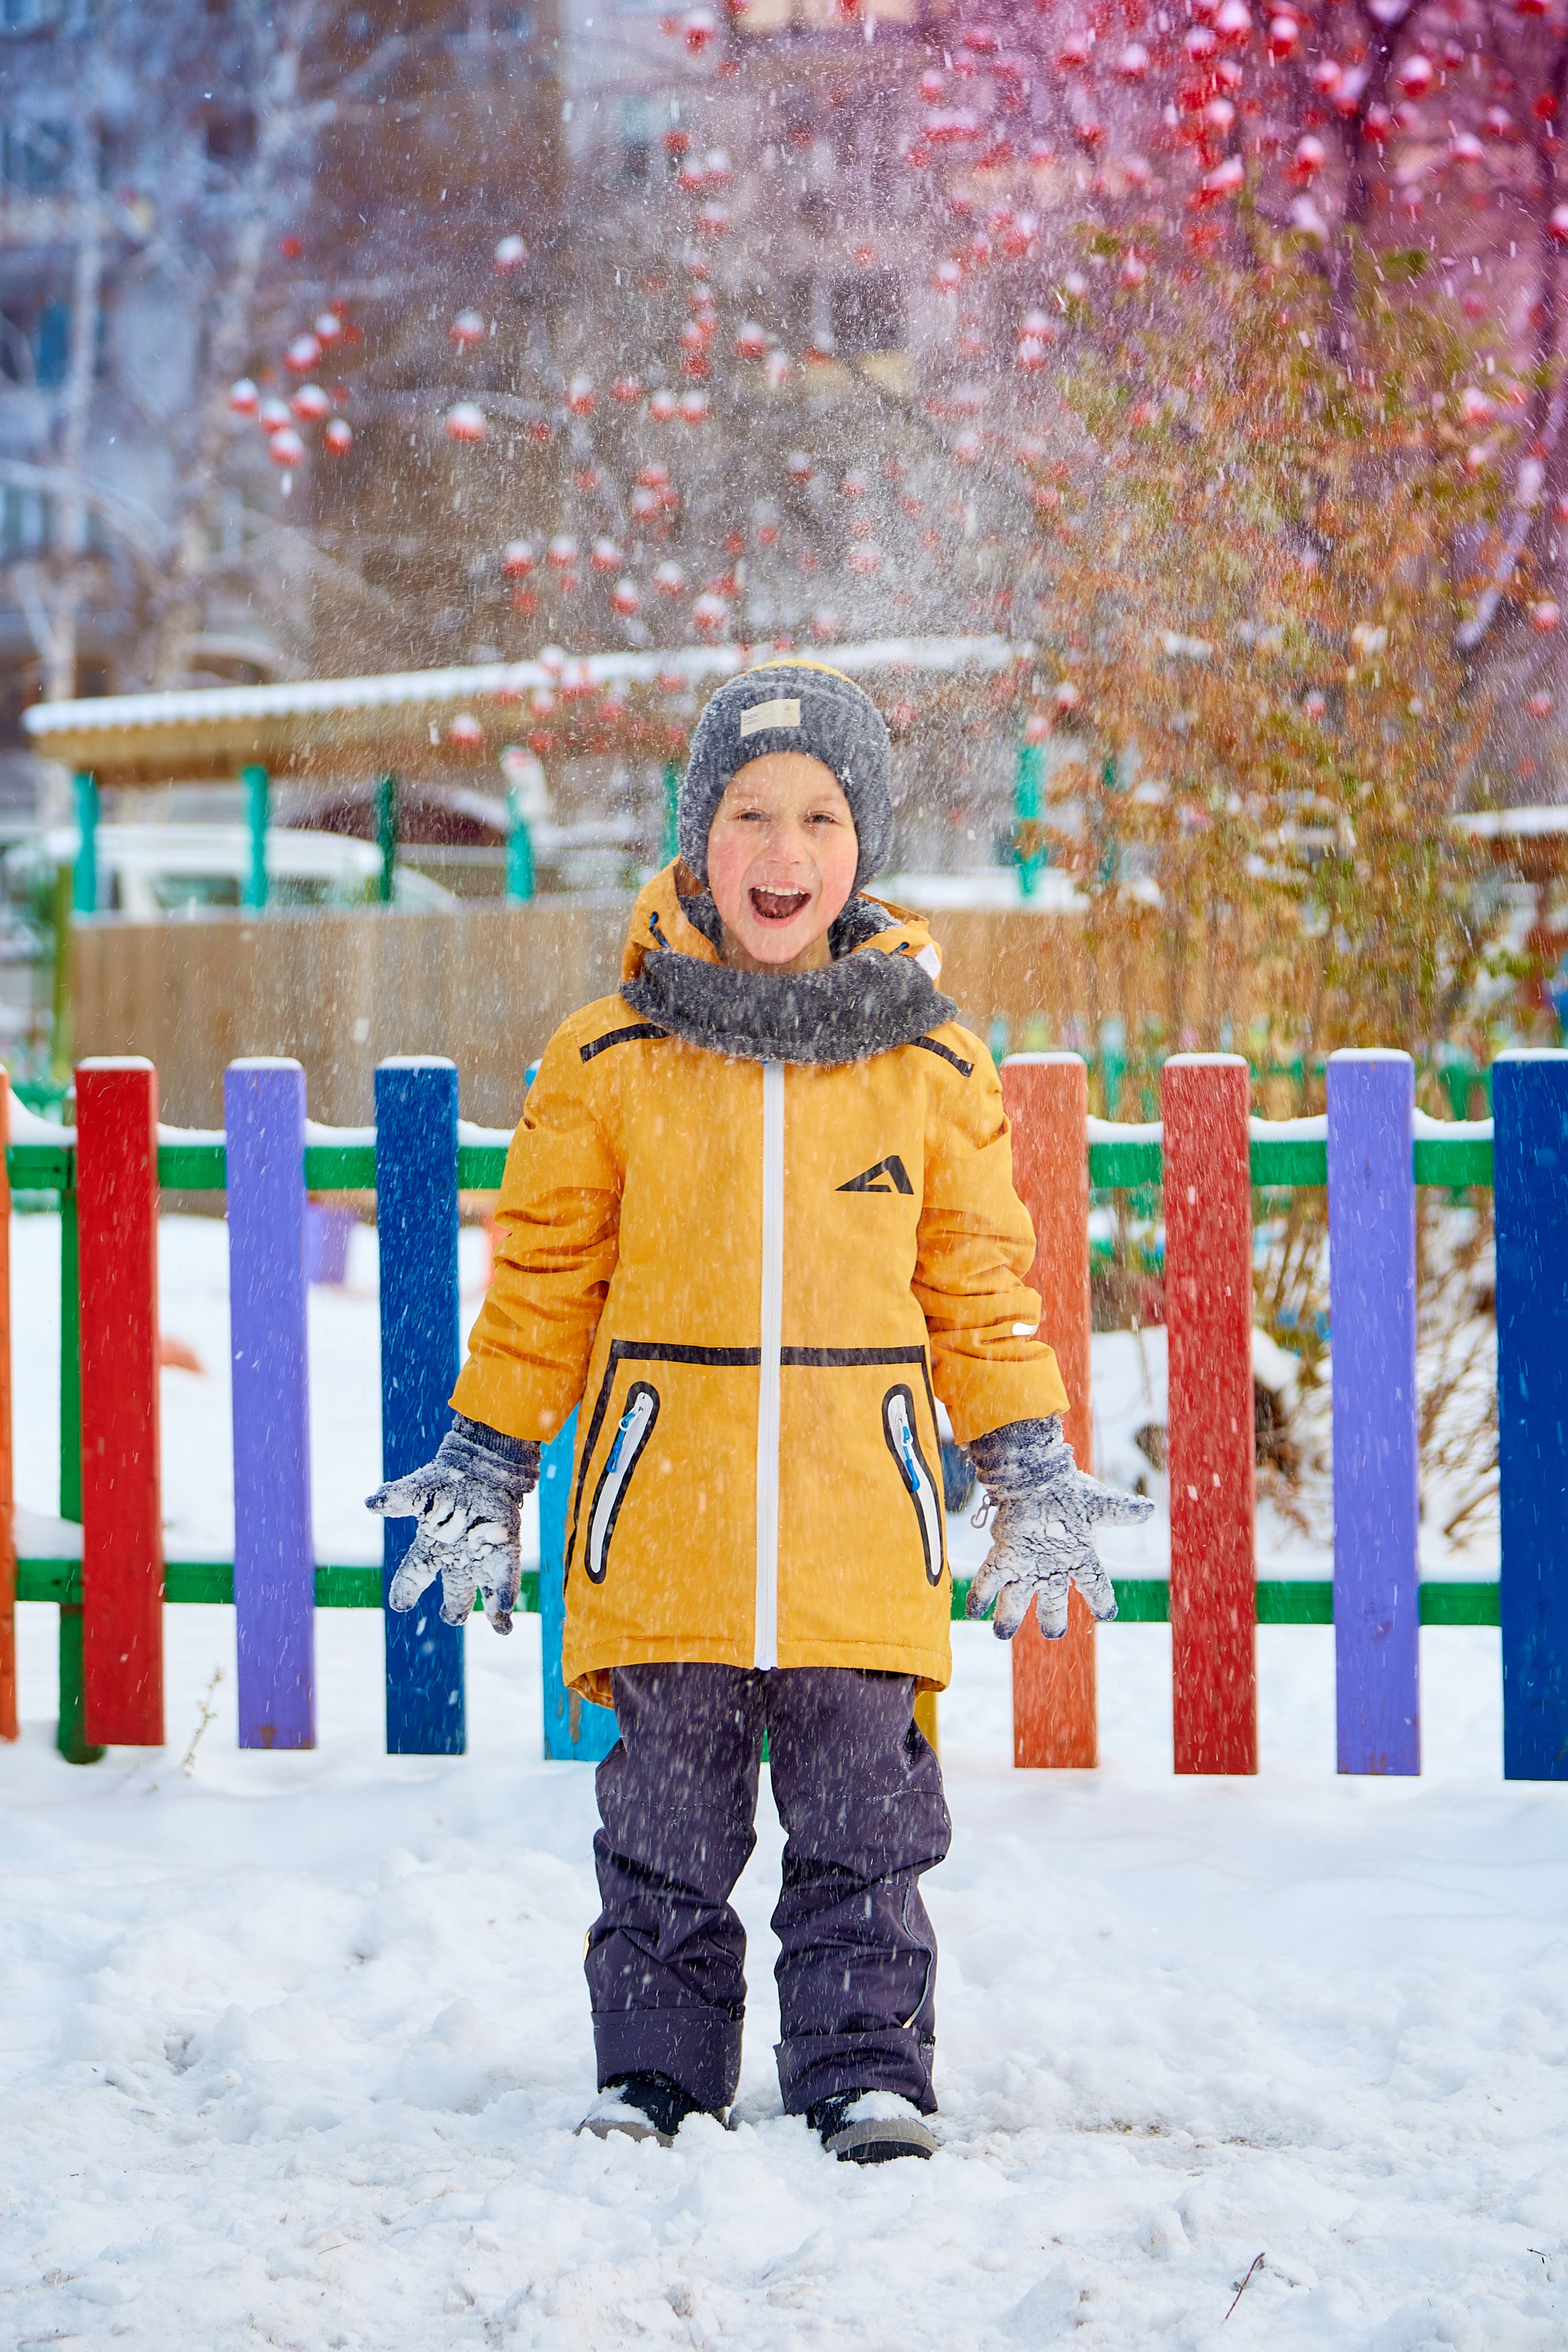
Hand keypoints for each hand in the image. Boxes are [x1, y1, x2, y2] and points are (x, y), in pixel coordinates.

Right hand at [367, 1421, 539, 1632]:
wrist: (481, 1463)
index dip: (405, 1590)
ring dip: (494, 1611)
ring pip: (487, 1590)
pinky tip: (506, 1611)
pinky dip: (505, 1592)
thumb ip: (398, 1499)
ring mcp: (483, 1554)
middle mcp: (458, 1557)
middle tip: (453, 1617)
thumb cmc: (447, 1478)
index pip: (414, 1574)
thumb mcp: (420, 1490)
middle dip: (455, 1608)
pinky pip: (505, 1575)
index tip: (400, 1604)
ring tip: (503, 1629)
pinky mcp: (506, 1547)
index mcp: (432, 1547)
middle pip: (456, 1590)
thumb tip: (370, 1503)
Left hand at [964, 1417, 1153, 1642]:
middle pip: (1052, 1599)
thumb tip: (1150, 1509)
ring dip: (1008, 1615)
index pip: (1093, 1583)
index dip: (1101, 1599)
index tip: (1107, 1613)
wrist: (1033, 1472)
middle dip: (1050, 1618)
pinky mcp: (1005, 1553)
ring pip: (1017, 1596)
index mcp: (1076, 1555)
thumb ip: (1121, 1511)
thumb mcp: (1096, 1502)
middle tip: (1052, 1632)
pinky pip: (991, 1578)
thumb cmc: (1064, 1489)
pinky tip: (972, 1610)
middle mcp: (1050, 1564)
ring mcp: (1025, 1561)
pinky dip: (981, 1595)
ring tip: (1000, 1633)